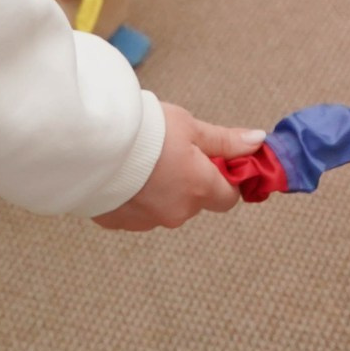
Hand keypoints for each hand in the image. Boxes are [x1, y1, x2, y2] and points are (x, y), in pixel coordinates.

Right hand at [91, 101, 264, 229]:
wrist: (91, 143)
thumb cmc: (144, 130)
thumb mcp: (191, 127)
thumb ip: (226, 142)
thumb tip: (259, 143)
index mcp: (199, 189)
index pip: (228, 197)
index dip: (225, 178)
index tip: (215, 159)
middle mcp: (176, 212)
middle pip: (195, 201)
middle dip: (190, 180)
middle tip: (172, 151)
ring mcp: (146, 221)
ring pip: (165, 208)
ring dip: (162, 190)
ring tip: (143, 160)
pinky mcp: (118, 223)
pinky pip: (136, 212)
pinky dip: (135, 197)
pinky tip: (123, 174)